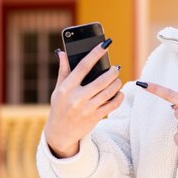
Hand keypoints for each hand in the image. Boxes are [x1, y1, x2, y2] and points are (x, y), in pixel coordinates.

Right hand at [44, 41, 124, 157]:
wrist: (60, 133)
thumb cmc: (59, 107)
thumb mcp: (58, 90)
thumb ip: (63, 71)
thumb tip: (62, 53)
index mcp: (66, 88)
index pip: (83, 66)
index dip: (95, 53)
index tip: (105, 44)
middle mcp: (76, 98)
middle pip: (101, 80)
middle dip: (112, 72)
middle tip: (115, 68)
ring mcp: (86, 109)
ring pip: (109, 92)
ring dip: (117, 83)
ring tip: (117, 79)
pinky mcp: (95, 118)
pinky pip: (113, 104)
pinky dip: (119, 97)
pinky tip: (119, 93)